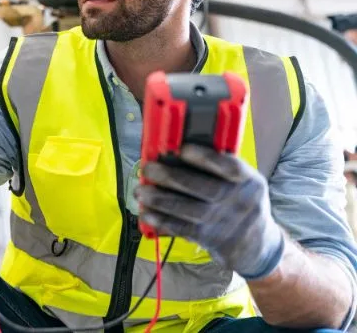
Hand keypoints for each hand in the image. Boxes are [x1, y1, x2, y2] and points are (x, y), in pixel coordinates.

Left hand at [137, 144, 284, 279]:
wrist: (257, 246)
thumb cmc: (241, 203)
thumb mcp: (244, 184)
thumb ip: (221, 170)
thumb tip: (178, 153)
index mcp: (249, 181)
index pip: (230, 167)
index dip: (205, 158)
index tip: (182, 149)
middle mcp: (240, 202)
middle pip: (203, 188)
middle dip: (170, 177)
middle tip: (147, 169)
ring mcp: (224, 222)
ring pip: (188, 209)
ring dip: (159, 199)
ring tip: (139, 191)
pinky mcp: (210, 239)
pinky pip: (182, 228)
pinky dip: (161, 220)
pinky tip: (146, 212)